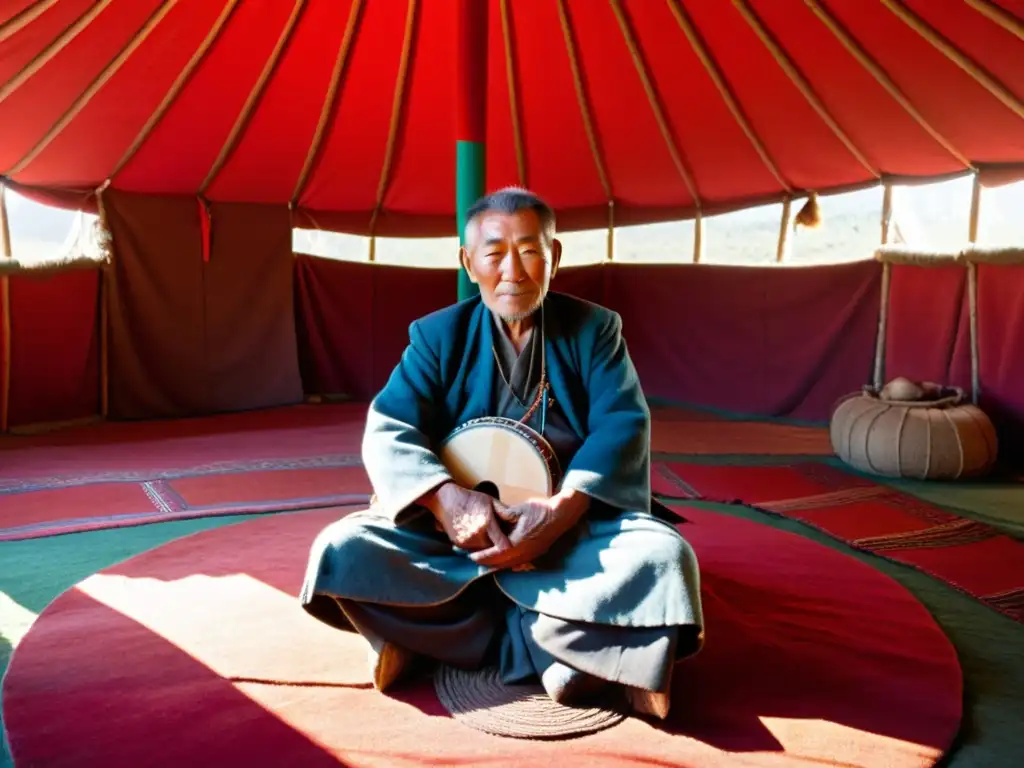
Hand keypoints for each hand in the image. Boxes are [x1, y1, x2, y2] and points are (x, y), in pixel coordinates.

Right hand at [419, 482, 512, 552]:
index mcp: (486, 524)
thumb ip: (504, 512)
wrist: (446, 500)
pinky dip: (475, 544)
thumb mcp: (490, 500)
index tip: (512, 544)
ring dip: (486, 546)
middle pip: (492, 548)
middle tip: (499, 538)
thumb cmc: (470, 498)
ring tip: (487, 535)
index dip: (508, 546)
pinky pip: (471, 549)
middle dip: (496, 545)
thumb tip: (517, 520)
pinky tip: (476, 534)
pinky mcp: (458, 544)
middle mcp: (476, 535)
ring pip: (482, 550)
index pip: (502, 545)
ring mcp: (466, 541)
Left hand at [469, 489, 589, 569]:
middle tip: (473, 560)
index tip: (471, 555)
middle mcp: (523, 554)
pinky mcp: (534, 555)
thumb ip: (504, 516)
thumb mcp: (519, 510)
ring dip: (495, 564)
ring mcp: (529, 556)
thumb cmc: (540, 511)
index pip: (495, 554)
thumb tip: (491, 518)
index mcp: (517, 543)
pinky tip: (500, 561)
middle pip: (500, 563)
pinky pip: (516, 563)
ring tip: (483, 561)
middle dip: (486, 562)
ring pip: (508, 565)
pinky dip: (505, 563)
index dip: (482, 556)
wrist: (560, 516)